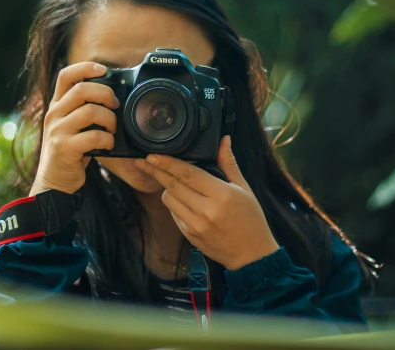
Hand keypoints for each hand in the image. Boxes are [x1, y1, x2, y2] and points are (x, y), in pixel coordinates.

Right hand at [30, 62, 119, 196]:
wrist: (54, 182)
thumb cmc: (70, 151)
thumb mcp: (72, 126)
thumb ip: (84, 109)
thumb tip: (114, 95)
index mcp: (57, 105)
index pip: (66, 75)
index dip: (86, 68)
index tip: (105, 70)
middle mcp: (54, 114)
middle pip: (82, 89)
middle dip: (106, 94)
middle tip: (115, 106)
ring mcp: (57, 131)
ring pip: (90, 111)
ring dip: (109, 119)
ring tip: (112, 129)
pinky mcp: (64, 148)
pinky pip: (93, 136)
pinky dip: (108, 140)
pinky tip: (108, 145)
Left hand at [134, 135, 278, 270]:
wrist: (251, 255)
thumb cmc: (250, 219)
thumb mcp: (244, 188)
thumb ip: (228, 163)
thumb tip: (223, 139)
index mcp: (221, 195)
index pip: (188, 174)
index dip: (168, 163)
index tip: (152, 155)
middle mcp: (206, 211)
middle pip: (172, 186)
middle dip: (156, 171)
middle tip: (143, 160)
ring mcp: (195, 225)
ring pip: (168, 200)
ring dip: (166, 188)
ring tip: (173, 181)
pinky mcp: (189, 235)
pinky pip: (173, 213)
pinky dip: (174, 203)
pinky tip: (183, 199)